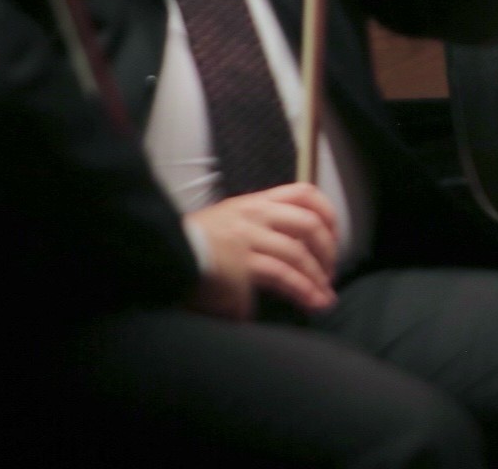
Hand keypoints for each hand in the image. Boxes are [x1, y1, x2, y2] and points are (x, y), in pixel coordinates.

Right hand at [186, 183, 339, 314]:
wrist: (163, 255)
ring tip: (325, 299)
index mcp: (256, 201)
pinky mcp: (241, 266)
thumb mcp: (230, 218)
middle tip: (330, 273)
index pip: (305, 194)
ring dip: (317, 279)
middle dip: (328, 251)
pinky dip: (301, 291)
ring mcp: (248, 239)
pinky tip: (311, 303)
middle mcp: (255, 215)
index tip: (334, 236)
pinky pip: (282, 277)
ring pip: (298, 254)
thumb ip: (262, 222)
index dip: (328, 215)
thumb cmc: (198, 242)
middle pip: (309, 225)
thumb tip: (296, 242)